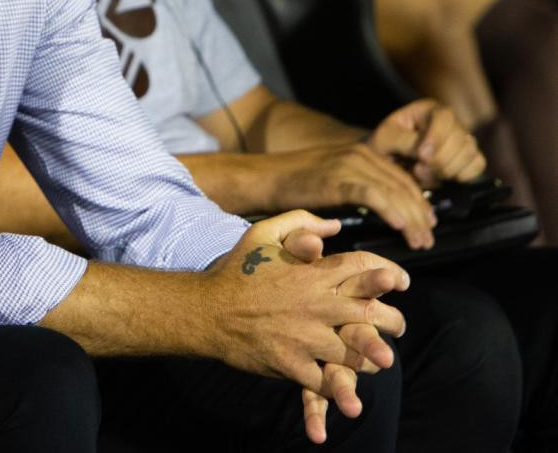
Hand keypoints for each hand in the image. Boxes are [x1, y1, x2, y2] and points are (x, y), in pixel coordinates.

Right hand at [204, 211, 408, 442]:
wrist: (205, 311)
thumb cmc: (236, 271)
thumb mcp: (262, 234)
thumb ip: (299, 222)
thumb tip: (334, 227)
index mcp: (311, 273)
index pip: (364, 268)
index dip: (389, 273)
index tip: (400, 281)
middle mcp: (314, 305)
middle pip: (371, 314)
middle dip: (393, 322)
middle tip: (397, 326)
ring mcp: (304, 337)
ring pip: (356, 353)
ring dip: (372, 356)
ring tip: (378, 358)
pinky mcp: (291, 364)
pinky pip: (327, 380)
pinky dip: (339, 383)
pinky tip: (343, 380)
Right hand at [273, 143, 436, 248]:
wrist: (264, 178)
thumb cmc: (293, 184)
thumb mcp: (332, 178)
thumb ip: (357, 185)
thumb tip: (381, 207)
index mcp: (362, 154)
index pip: (402, 179)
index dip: (419, 203)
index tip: (428, 224)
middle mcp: (360, 154)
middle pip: (403, 186)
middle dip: (420, 215)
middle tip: (428, 239)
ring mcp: (349, 164)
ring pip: (394, 191)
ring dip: (411, 219)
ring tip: (420, 241)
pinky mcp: (337, 178)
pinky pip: (372, 194)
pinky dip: (391, 210)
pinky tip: (401, 227)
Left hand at [369, 99, 485, 187]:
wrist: (388, 159)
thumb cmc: (385, 145)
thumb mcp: (384, 139)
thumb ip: (403, 141)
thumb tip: (426, 153)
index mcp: (428, 109)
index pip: (444, 117)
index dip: (437, 137)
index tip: (422, 155)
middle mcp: (449, 121)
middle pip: (460, 138)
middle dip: (439, 160)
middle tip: (418, 169)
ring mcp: (462, 138)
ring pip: (469, 153)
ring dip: (447, 170)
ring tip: (423, 173)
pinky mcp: (469, 156)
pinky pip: (477, 165)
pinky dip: (461, 175)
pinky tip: (441, 177)